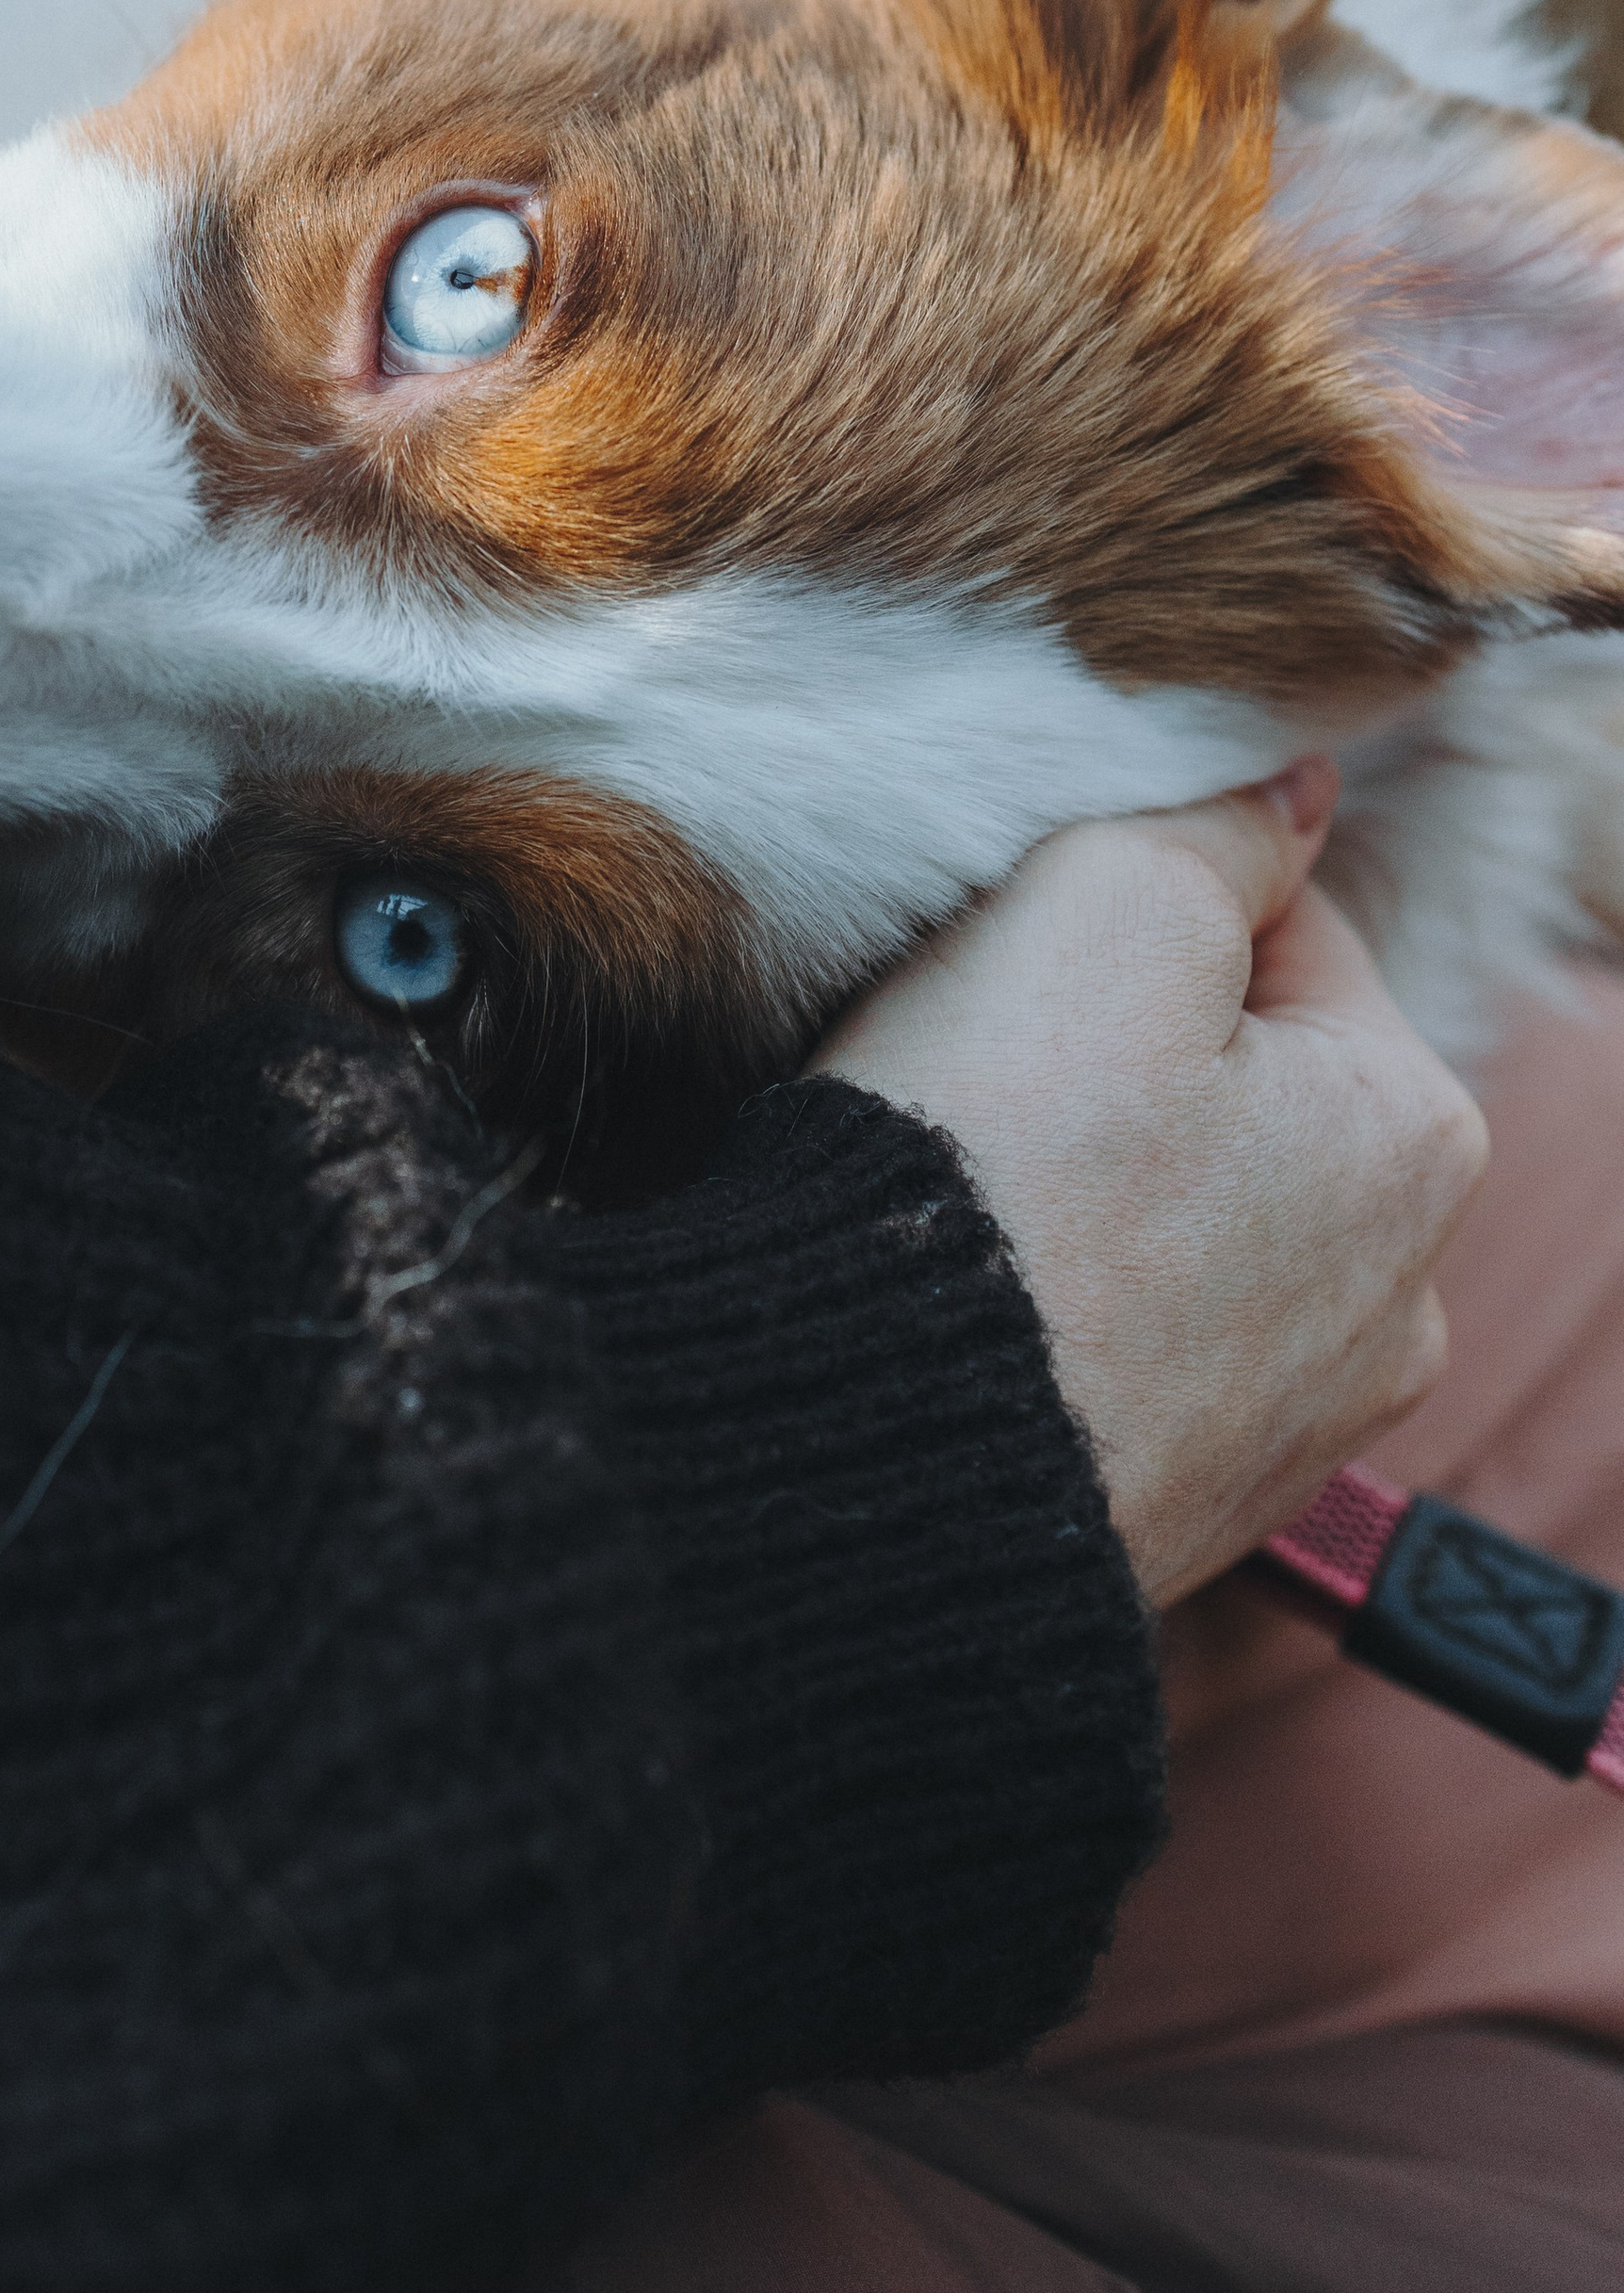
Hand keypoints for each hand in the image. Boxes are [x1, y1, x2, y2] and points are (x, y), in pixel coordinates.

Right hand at [815, 761, 1487, 1609]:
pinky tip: (978, 1303)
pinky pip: (1123, 1345)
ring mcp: (1297, 1421)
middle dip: (1112, 1062)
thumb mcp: (1100, 905)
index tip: (1015, 966)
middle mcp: (1400, 1295)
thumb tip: (1291, 785)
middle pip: (1234, 1086)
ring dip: (1083, 1191)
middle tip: (979, 1079)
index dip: (1120, 917)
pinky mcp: (1190, 1506)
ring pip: (1176, 1218)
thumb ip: (1213, 821)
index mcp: (1417, 1133)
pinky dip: (1058, 1310)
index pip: (1276, 933)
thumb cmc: (996, 1170)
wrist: (875, 1459)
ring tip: (969, 1199)